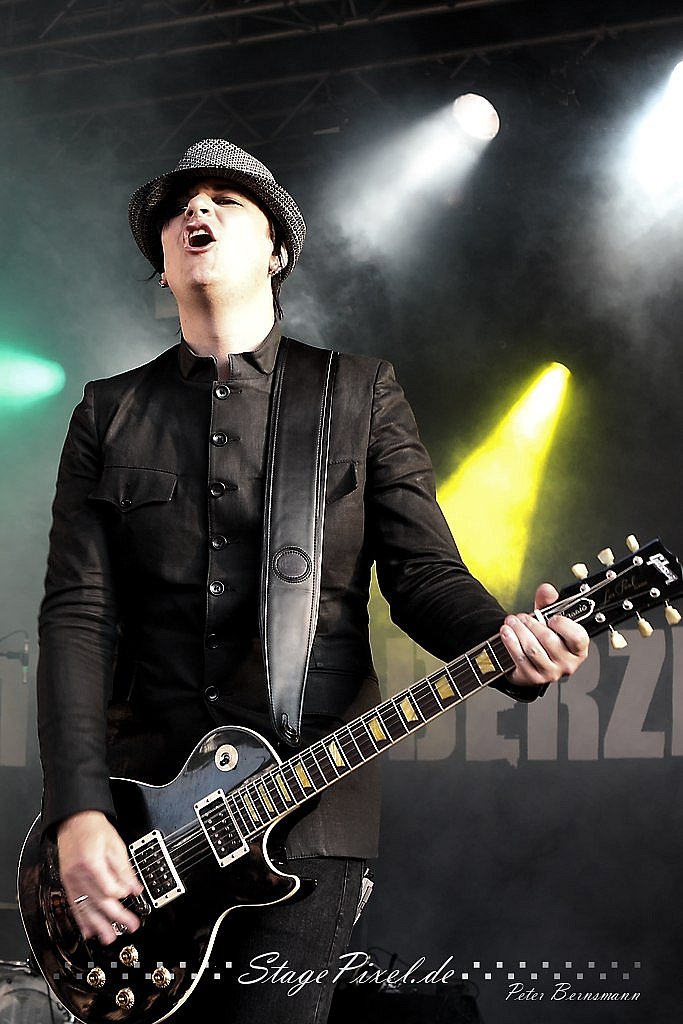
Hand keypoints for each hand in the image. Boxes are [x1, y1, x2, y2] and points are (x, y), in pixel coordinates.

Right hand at [57, 810, 143, 944]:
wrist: (74, 820)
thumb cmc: (94, 828)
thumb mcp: (115, 844)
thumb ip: (124, 869)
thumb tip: (135, 887)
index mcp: (91, 863)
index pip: (108, 888)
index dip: (122, 894)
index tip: (133, 896)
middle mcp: (79, 875)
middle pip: (98, 901)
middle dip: (115, 917)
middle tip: (128, 927)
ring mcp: (71, 880)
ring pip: (85, 907)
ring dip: (97, 925)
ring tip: (108, 937)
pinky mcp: (68, 882)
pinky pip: (74, 904)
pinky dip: (81, 919)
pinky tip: (87, 930)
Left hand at [500, 582, 588, 686]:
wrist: (530, 660)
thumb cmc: (544, 638)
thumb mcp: (548, 618)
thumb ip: (549, 602)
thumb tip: (546, 590)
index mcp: (578, 649)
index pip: (578, 637)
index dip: (564, 625)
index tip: (551, 618)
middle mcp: (568, 663)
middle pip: (549, 640)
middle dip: (532, 624)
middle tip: (522, 617)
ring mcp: (551, 672)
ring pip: (533, 649)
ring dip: (519, 632)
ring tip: (511, 622)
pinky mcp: (533, 678)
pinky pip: (520, 658)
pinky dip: (511, 643)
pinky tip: (506, 633)